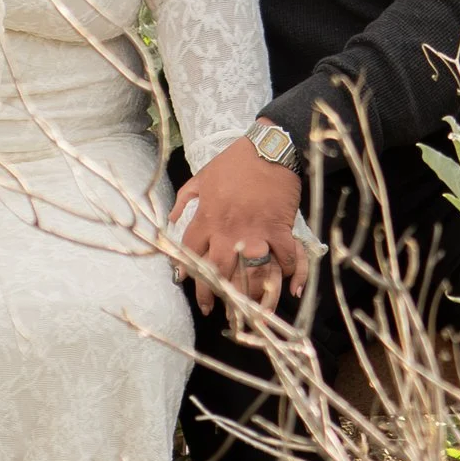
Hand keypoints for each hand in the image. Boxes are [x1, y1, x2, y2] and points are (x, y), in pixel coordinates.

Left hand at [170, 138, 306, 316]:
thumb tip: (170, 221)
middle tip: (218, 310)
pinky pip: (284, 260)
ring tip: (251, 311)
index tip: (190, 285)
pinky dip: (289, 275)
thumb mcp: (201, 177)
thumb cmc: (234, 162)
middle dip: (217, 296)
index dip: (189, 273)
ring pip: (251, 275)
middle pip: (219, 273)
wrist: (268, 148)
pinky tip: (288, 289)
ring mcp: (256, 233)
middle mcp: (229, 231)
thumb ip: (185, 200)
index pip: (192, 254)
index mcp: (208, 218)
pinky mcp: (279, 230)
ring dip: (252, 296)